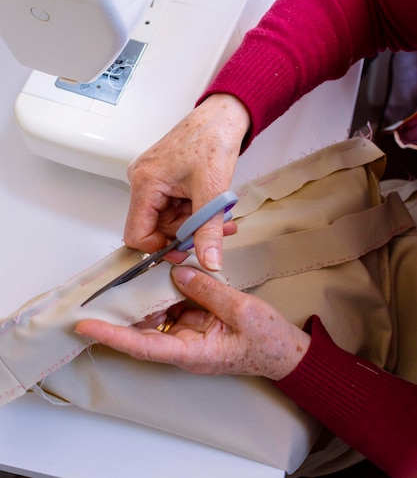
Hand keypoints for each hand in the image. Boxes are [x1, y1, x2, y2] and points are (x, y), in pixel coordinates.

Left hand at [75, 266, 310, 379]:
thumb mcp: (241, 311)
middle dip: (122, 311)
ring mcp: (190, 334)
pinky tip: (165, 272)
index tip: (87, 326)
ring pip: (157, 315)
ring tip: (131, 275)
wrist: (286, 352)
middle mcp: (184, 346)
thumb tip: (180, 272)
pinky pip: (175, 305)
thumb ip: (208, 291)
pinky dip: (168, 290)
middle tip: (100, 290)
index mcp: (192, 352)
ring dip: (146, 296)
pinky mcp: (197, 323)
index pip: (143, 346)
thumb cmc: (267, 342)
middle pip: (144, 329)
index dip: (113, 336)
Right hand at [124, 94, 249, 270]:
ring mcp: (152, 178)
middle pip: (155, 228)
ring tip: (219, 215)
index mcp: (145, 182)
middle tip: (214, 231)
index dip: (160, 248)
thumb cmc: (212, 139)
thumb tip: (209, 261)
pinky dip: (193, 210)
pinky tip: (211, 205)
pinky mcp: (164, 177)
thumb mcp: (212, 191)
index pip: (137, 234)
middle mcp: (142, 180)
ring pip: (167, 219)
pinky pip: (173, 206)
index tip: (185, 252)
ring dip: (194, 222)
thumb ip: (209, 231)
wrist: (223, 116)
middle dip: (186, 234)